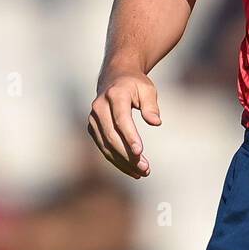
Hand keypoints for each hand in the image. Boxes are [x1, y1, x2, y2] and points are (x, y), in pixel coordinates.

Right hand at [88, 65, 161, 179]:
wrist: (115, 77)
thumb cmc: (135, 84)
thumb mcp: (147, 89)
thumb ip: (151, 106)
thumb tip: (156, 122)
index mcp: (115, 94)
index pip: (121, 118)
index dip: (130, 136)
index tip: (140, 152)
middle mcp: (100, 106)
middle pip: (112, 135)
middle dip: (128, 155)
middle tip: (145, 168)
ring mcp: (93, 118)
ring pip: (106, 145)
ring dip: (123, 161)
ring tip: (141, 172)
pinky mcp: (92, 128)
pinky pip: (104, 147)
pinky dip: (117, 160)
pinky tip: (131, 169)